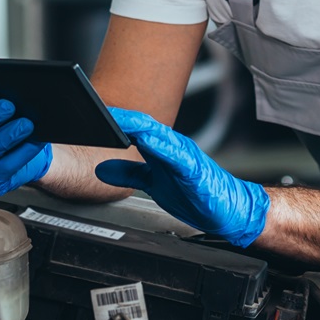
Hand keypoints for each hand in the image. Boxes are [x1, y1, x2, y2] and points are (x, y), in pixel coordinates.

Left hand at [96, 109, 269, 246]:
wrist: (228, 208)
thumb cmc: (195, 193)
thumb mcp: (154, 183)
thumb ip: (131, 174)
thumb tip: (103, 169)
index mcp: (162, 148)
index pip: (135, 129)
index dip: (114, 122)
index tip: (91, 116)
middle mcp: (173, 146)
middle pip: (144, 125)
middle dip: (121, 118)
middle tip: (98, 111)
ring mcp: (185, 155)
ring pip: (159, 134)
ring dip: (138, 126)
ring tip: (117, 119)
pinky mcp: (194, 169)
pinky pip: (176, 155)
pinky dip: (161, 146)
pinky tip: (148, 142)